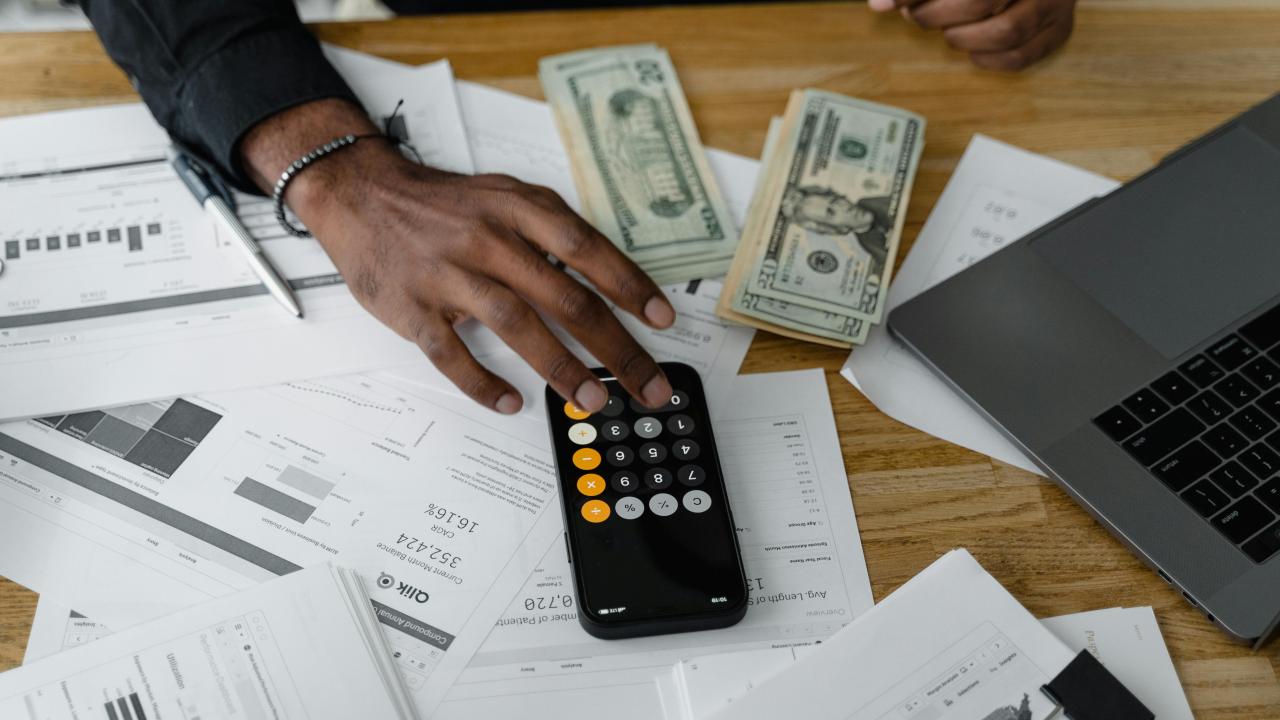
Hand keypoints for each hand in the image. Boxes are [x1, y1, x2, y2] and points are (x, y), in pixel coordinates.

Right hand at [239, 99, 674, 414]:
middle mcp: (489, 240)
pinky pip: (451, 354)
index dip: (630, 287)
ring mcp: (449, 274)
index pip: (588, 250)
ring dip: (561, 369)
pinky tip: (509, 402)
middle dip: (616, 349)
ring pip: (517, 326)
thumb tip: (609, 279)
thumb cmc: (443, 204)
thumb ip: (552, 231)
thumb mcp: (505, 195)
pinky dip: (482, 382)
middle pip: (566, 300)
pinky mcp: (413, 308)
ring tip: (593, 400)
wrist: (361, 194)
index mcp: (519, 209)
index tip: (661, 321)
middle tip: (647, 385)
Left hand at [869, 0, 1077, 70]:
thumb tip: (879, 3)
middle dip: (936, 15)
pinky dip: (987, 58)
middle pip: (980, 2)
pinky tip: (972, 48)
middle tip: (917, 15)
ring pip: (1005, 32)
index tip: (883, 3)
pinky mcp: (1061, 28)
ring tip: (948, 30)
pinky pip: (1021, 56)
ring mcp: (1056, 2)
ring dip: (963, 37)